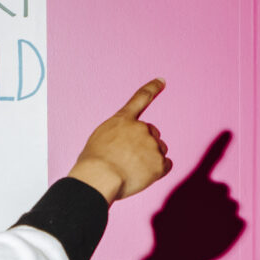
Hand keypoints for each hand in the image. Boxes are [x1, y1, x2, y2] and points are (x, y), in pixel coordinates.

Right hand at [66, 79, 172, 202]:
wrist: (99, 178)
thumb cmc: (93, 163)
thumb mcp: (100, 138)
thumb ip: (119, 135)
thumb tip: (127, 145)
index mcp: (124, 120)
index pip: (141, 98)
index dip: (152, 88)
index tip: (162, 80)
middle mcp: (141, 128)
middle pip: (153, 134)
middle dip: (146, 144)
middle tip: (130, 158)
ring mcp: (152, 145)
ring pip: (160, 150)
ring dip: (151, 158)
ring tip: (132, 169)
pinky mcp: (159, 163)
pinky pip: (165, 165)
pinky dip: (157, 171)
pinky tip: (142, 176)